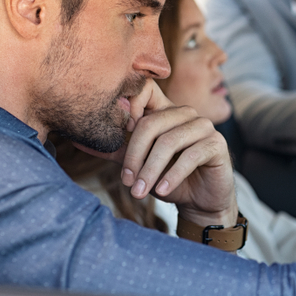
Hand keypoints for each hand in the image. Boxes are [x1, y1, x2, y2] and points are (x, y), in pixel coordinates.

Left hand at [75, 80, 236, 227]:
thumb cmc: (168, 179)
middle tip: (127, 182)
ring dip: (151, 170)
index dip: (127, 109)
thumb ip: (114, 150)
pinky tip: (162, 191)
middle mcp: (186, 113)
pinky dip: (172, 176)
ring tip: (140, 192)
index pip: (145, 92)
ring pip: (169, 142)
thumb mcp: (138, 164)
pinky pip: (190, 156)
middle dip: (135, 155)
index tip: (114, 139)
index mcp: (166, 111)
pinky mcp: (217, 144)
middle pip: (151, 124)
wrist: (200, 203)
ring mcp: (204, 126)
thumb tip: (78, 141)